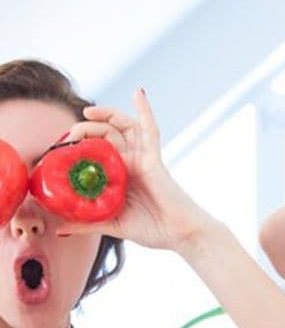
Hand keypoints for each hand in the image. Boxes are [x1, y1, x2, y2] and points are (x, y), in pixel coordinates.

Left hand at [58, 89, 214, 249]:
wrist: (181, 235)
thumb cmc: (155, 230)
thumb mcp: (113, 225)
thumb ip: (87, 223)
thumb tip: (60, 229)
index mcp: (121, 176)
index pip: (96, 151)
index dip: (78, 145)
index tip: (59, 148)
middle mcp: (131, 162)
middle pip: (106, 134)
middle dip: (85, 129)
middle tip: (69, 136)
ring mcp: (143, 158)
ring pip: (123, 126)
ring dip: (106, 114)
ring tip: (88, 112)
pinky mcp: (154, 158)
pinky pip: (150, 129)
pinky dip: (145, 109)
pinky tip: (138, 92)